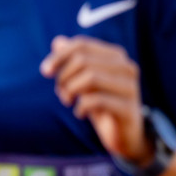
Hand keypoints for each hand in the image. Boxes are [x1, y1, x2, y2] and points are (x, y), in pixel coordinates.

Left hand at [40, 36, 150, 164]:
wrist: (124, 135)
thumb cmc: (101, 104)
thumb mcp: (83, 81)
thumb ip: (72, 61)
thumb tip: (57, 41)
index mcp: (115, 56)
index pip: (82, 45)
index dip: (59, 56)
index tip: (45, 71)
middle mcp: (126, 67)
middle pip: (83, 59)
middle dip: (64, 76)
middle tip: (61, 92)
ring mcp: (130, 87)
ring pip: (90, 77)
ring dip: (70, 90)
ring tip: (67, 101)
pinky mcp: (129, 108)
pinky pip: (96, 100)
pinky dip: (81, 106)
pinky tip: (79, 113)